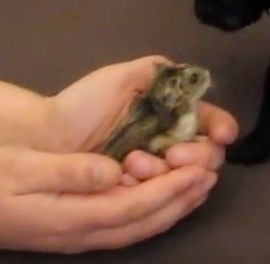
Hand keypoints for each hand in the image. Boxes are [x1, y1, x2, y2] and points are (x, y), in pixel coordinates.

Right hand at [0, 145, 216, 258]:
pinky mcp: (84, 232)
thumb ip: (72, 172)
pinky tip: (168, 198)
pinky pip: (131, 225)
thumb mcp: (24, 168)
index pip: (137, 205)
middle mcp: (88, 232)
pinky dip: (157, 212)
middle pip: (148, 220)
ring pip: (143, 227)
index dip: (171, 189)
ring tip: (200, 186)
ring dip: (176, 207)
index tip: (199, 171)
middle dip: (183, 199)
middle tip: (211, 176)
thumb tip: (113, 171)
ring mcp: (87, 236)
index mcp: (77, 215)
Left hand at [40, 55, 238, 177]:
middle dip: (196, 156)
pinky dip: (157, 190)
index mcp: (172, 114)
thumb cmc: (81, 105)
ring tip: (135, 164)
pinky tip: (132, 179)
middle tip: (169, 155)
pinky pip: (166, 197)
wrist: (47, 139)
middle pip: (209, 154)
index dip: (222, 127)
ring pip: (190, 178)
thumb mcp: (119, 79)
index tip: (221, 134)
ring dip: (171, 174)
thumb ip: (155, 71)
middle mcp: (172, 141)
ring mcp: (158, 169)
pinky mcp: (142, 192)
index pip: (211, 121)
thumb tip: (188, 75)